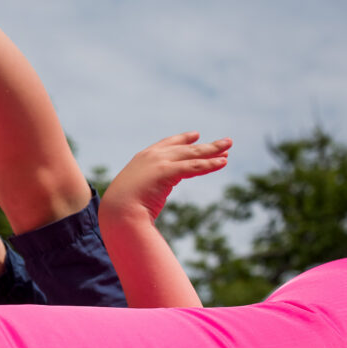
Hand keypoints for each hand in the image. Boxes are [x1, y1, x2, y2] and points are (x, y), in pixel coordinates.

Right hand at [102, 132, 231, 221]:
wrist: (118, 211)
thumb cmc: (123, 207)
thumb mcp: (135, 192)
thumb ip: (145, 188)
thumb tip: (149, 198)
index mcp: (142, 158)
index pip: (167, 144)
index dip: (182, 140)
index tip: (195, 136)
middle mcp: (152, 156)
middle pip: (185, 148)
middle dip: (206, 145)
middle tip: (226, 142)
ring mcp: (159, 162)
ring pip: (193, 154)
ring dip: (213, 150)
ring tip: (229, 146)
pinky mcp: (167, 171)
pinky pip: (194, 166)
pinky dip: (210, 164)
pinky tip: (223, 162)